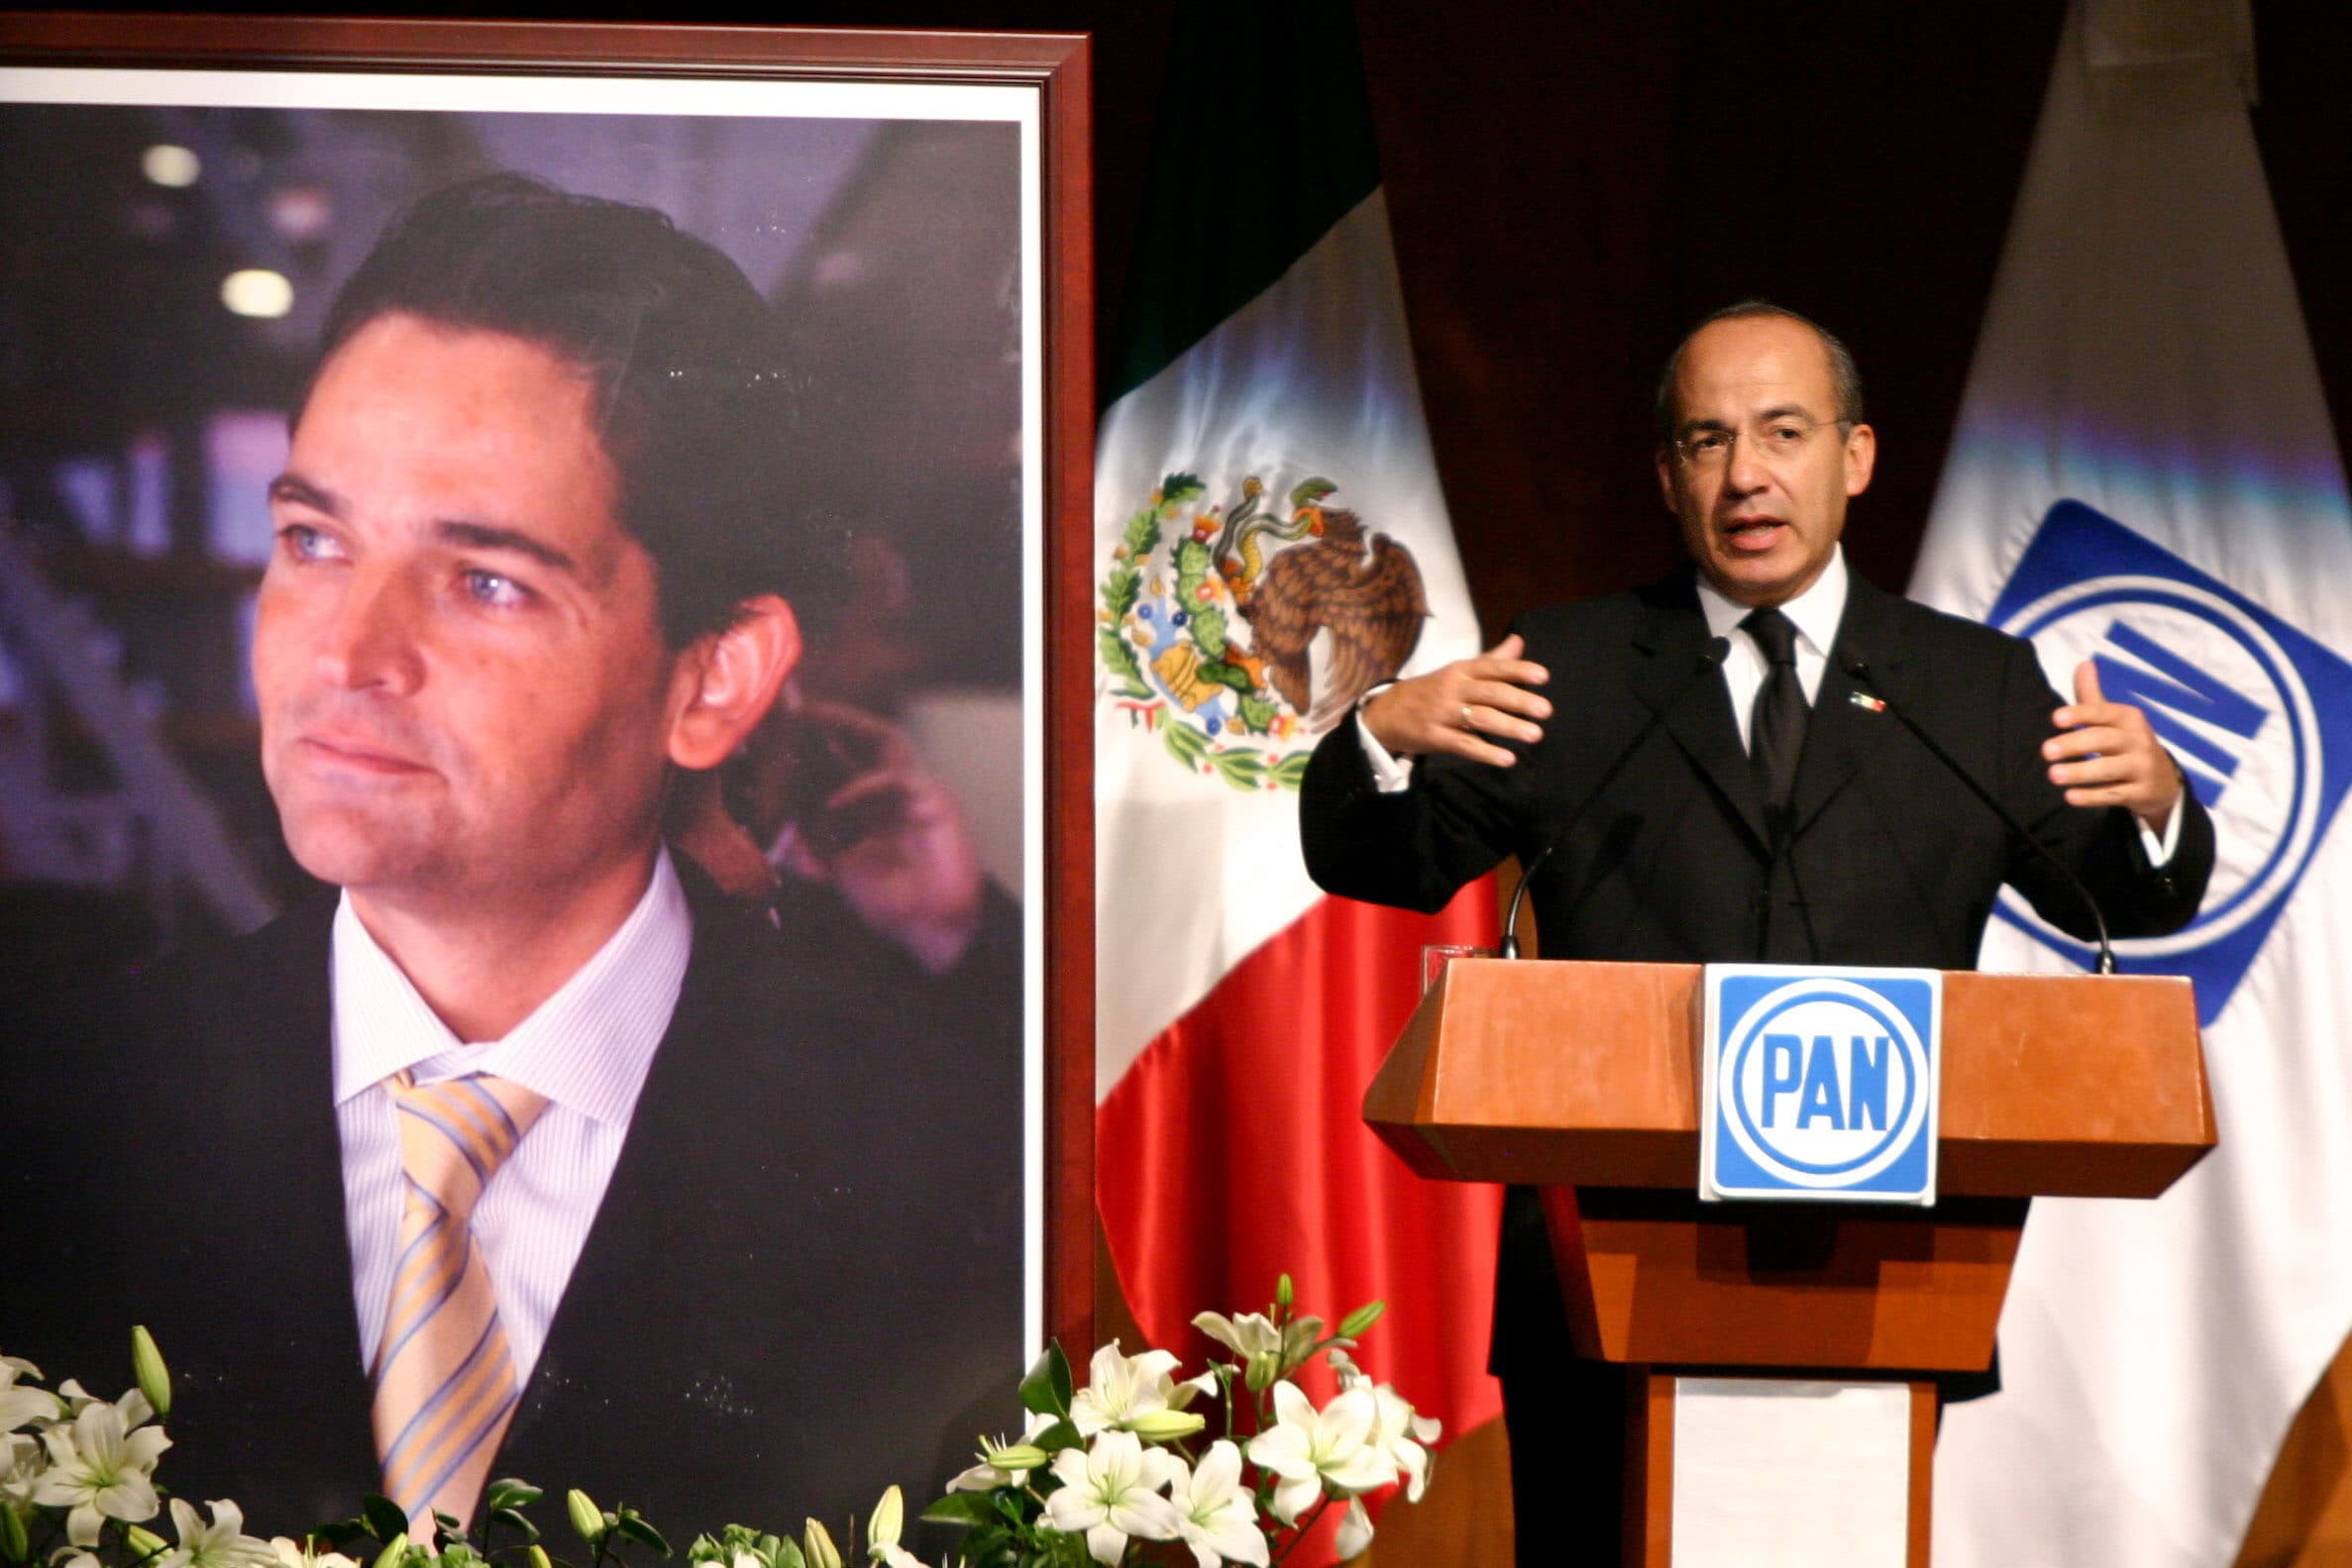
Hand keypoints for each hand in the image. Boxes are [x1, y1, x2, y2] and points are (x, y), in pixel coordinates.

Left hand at [770, 701, 984, 974]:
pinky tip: (836, 803)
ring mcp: (912, 792)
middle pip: (859, 738)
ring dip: (850, 726)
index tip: (768, 733)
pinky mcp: (933, 801)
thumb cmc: (891, 902)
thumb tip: (771, 836)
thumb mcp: (835, 873)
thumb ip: (806, 852)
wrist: (934, 927)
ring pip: (885, 741)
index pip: (834, 761)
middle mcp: (887, 790)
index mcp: (864, 804)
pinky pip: (895, 781)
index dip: (806, 745)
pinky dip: (862, 788)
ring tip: (813, 716)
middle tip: (790, 706)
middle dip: (827, 720)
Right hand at [1359, 633, 1551, 765]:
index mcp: (1461, 671)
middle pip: (1490, 693)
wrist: (1386, 712)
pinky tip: (1507, 759)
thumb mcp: (1457, 671)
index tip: (1543, 676)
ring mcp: (1443, 713)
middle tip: (1546, 710)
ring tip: (1535, 735)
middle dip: (1519, 701)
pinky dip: (1486, 753)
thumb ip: (1491, 660)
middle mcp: (1453, 689)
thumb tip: (1519, 641)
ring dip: (1509, 727)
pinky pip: (1464, 745)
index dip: (1518, 670)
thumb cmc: (1431, 691)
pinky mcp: (1435, 737)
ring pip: (1480, 719)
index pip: (1492, 667)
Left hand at [2044, 659, 2182, 834]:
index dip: (2080, 714)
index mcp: (2130, 718)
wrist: (2163, 781)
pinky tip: (2070, 797)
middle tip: (2045, 751)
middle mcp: (2139, 741)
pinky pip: (2114, 795)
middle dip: (2074, 745)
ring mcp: (2142, 768)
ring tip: (2053, 775)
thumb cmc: (2126, 744)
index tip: (2055, 718)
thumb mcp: (2113, 720)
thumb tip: (2083, 663)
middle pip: (2104, 740)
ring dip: (2080, 772)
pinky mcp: (2141, 793)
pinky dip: (2093, 797)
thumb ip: (2092, 696)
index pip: (2103, 713)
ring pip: (2109, 770)